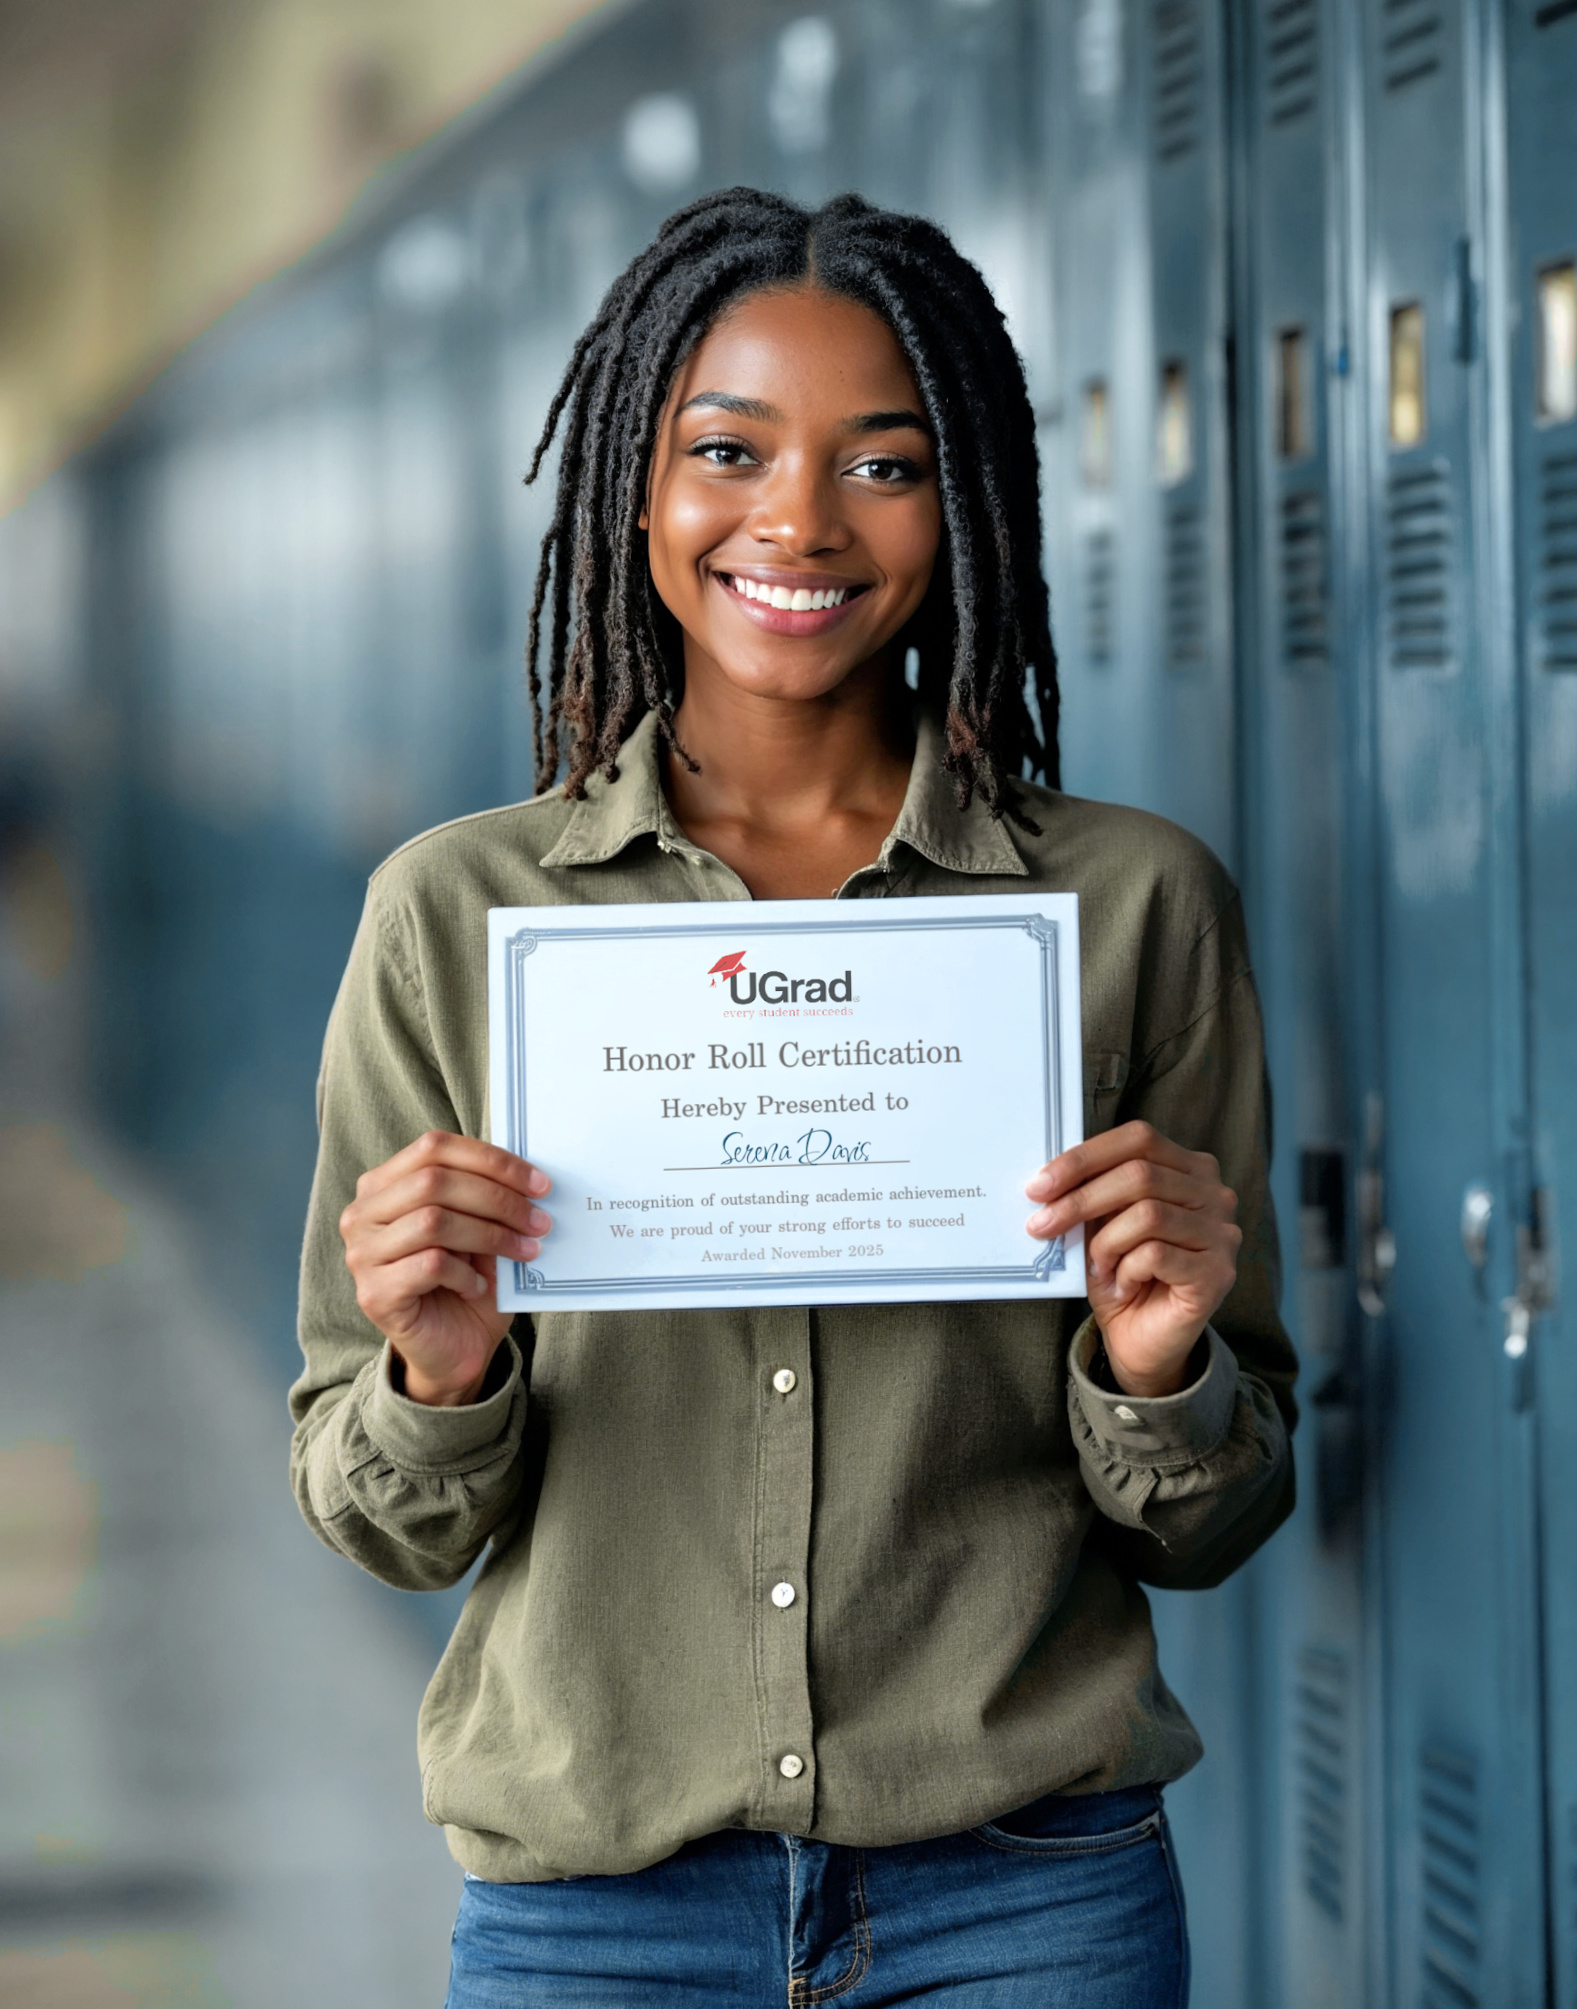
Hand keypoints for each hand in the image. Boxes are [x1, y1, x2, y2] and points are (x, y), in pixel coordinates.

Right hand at [339, 1131, 551, 1406]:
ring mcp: (362, 1255)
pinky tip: (478, 1285)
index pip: (434, 1147)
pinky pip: (430, 1265)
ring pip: (433, 1221)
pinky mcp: (374, 1293)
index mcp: (383, 1185)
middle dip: (498, 1198)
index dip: (490, 1160)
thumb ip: (486, 1195)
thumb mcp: (480, 1228)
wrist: (452, 1349)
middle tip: (540, 1220)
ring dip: (491, 1234)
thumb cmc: (467, 1281)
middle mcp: (362, 1215)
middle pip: (434, 1181)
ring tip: (523, 1251)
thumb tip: (528, 1172)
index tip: (539, 1182)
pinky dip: (466, 1273)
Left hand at [1025, 1121, 1239, 1397]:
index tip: (1040, 1185)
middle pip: (1140, 1174)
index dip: (1086, 1157)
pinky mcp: (1217, 1273)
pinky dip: (1126, 1270)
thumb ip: (1092, 1193)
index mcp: (1189, 1169)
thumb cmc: (1122, 1275)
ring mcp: (1221, 1233)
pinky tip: (1123, 1284)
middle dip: (1081, 1200)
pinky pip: (1156, 1255)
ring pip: (1148, 1214)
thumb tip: (1051, 1177)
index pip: (1139, 1139)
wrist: (1143, 1340)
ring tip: (1098, 1266)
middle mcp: (1214, 1195)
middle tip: (1043, 1225)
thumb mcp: (1101, 1225)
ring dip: (1106, 1243)